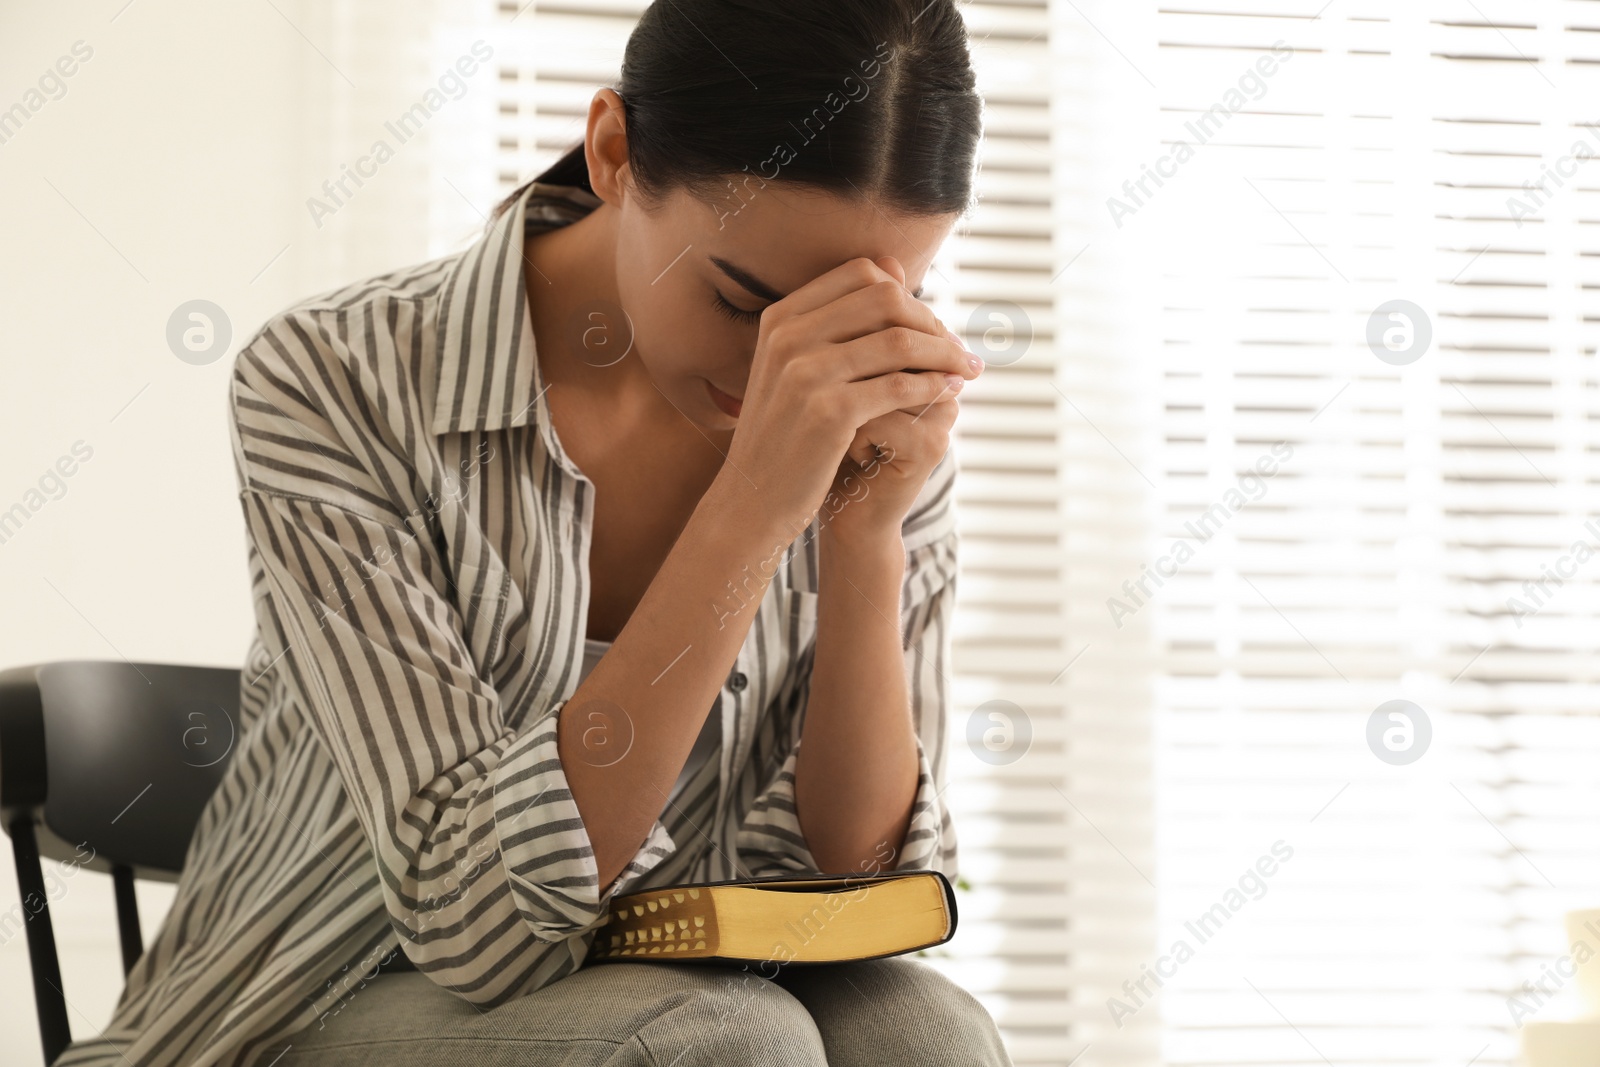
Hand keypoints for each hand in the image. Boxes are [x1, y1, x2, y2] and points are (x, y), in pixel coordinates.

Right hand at [720, 256, 979, 541]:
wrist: (752, 498)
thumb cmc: (785, 433)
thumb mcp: (797, 368)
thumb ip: (840, 320)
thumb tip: (894, 266)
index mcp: (781, 317)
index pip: (863, 275)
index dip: (908, 295)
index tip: (932, 327)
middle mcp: (789, 337)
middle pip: (886, 300)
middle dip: (933, 323)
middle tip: (959, 349)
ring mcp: (805, 373)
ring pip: (899, 342)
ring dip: (944, 354)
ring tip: (967, 370)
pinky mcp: (828, 413)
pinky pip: (899, 386)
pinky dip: (933, 386)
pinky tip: (949, 393)